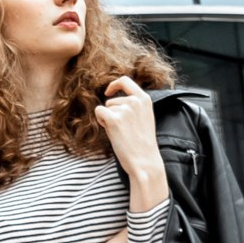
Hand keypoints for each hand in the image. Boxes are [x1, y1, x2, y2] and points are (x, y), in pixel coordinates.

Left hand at [94, 76, 167, 206]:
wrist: (144, 161)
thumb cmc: (142, 144)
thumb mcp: (144, 118)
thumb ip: (134, 106)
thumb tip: (113, 99)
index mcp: (145, 99)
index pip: (126, 81)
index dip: (114, 85)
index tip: (108, 92)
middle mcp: (135, 101)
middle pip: (112, 100)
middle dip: (112, 113)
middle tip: (122, 129)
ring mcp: (125, 109)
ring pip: (105, 108)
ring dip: (108, 119)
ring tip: (121, 133)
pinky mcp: (114, 119)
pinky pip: (99, 112)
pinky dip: (101, 121)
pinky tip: (111, 132)